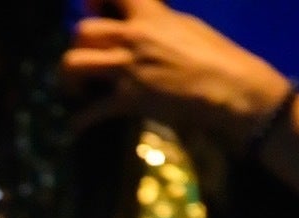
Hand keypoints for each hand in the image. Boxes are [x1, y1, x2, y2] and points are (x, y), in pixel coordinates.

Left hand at [61, 0, 293, 148]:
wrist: (230, 87)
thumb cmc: (216, 56)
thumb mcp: (185, 26)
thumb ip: (157, 22)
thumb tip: (141, 20)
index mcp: (150, 15)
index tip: (90, 5)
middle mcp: (133, 37)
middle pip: (82, 31)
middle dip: (78, 47)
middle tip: (84, 62)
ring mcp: (127, 68)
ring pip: (73, 63)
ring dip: (68, 77)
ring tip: (78, 88)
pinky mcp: (128, 99)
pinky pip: (91, 110)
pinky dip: (80, 120)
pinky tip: (77, 125)